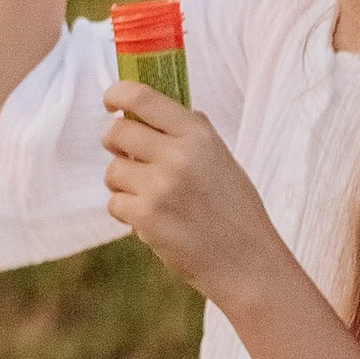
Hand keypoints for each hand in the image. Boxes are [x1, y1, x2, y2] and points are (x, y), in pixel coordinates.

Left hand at [101, 82, 278, 302]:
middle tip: (126, 156)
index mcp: (198, 135)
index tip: (111, 102)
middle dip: (114, 144)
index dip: (117, 94)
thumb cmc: (235, 212)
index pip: (143, 97)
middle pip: (116, 132)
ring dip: (123, 184)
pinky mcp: (146, 216)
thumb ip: (190, 134)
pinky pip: (115, 203)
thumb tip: (151, 110)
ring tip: (152, 199)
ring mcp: (160, 186)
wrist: (248, 264)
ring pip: (113, 171)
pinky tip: (153, 222)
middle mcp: (178, 155)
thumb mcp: (222, 159)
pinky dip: (127, 213)